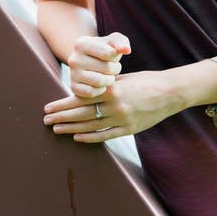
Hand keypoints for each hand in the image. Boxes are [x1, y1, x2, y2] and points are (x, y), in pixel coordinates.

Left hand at [43, 69, 182, 142]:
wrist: (170, 92)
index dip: (63, 104)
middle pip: (82, 114)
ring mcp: (122, 119)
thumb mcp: (123, 78)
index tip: (49, 107)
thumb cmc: (146, 81)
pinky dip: (90, 137)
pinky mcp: (130, 129)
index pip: (81, 99)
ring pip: (91, 126)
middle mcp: (115, 106)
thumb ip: (105, 85)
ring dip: (71, 128)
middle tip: (46, 120)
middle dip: (62, 117)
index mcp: (112, 89)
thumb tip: (85, 90)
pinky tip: (77, 137)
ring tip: (57, 129)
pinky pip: (106, 136)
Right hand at [67, 32, 130, 97]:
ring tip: (108, 74)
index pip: (108, 53)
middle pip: (106, 68)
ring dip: (109, 79)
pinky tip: (100, 83)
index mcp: (82, 44)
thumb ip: (121, 42)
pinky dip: (100, 90)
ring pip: (100, 82)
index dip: (116, 56)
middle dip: (115, 68)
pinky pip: (92, 93)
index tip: (113, 54)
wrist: (91, 61)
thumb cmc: (106, 49)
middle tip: (112, 66)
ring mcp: (73, 74)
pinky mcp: (74, 88)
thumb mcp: (114, 41)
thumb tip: (126, 50)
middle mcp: (74, 59)